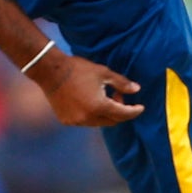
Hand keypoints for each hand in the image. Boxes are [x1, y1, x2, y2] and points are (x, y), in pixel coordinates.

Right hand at [28, 50, 143, 127]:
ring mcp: (76, 121)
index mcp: (99, 106)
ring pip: (99, 122)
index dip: (134, 111)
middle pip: (112, 121)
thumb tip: (136, 90)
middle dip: (119, 111)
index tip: (141, 107)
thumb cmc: (78, 69)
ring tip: (102, 96)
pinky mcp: (67, 120)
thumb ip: (121, 83)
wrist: (50, 71)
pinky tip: (88, 100)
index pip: (123, 114)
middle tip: (117, 95)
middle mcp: (88, 118)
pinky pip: (85, 121)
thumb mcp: (103, 73)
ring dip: (105, 113)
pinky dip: (91, 114)